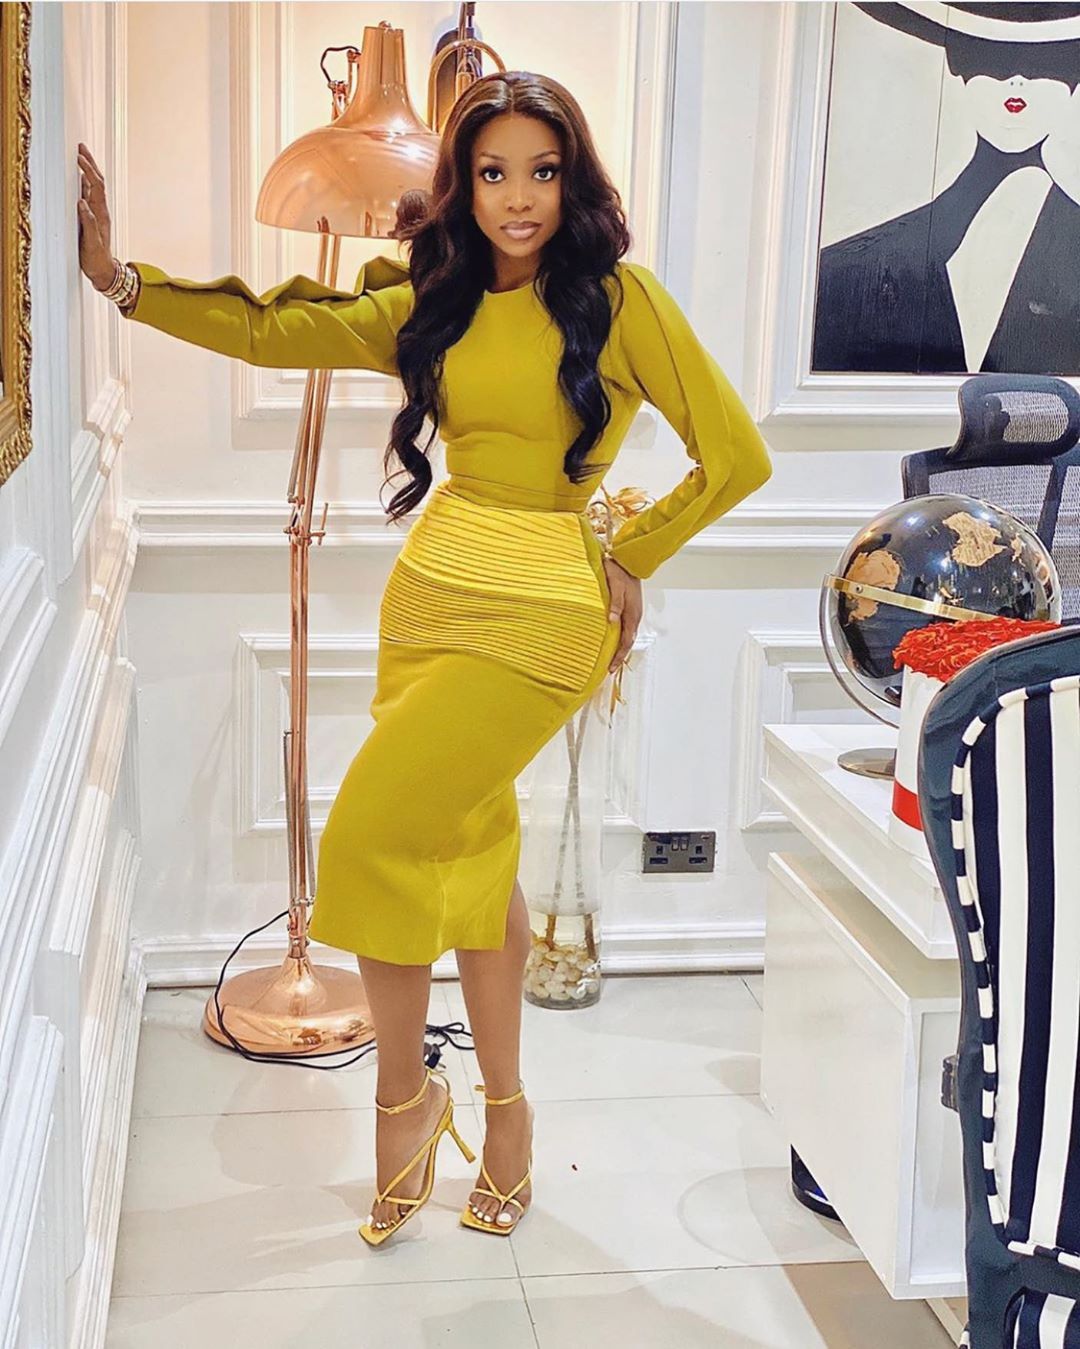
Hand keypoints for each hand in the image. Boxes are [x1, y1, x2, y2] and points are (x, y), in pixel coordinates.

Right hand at [76, 142, 116, 289]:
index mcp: (101, 214)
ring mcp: (97, 213)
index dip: (88, 170)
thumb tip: (82, 203)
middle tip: (81, 147)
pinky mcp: (92, 218)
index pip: (96, 186)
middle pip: (97, 182)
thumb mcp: (91, 242)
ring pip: (93, 187)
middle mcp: (100, 211)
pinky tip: (80, 178)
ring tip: (81, 156)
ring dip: (88, 170)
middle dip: (90, 163)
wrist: (103, 271)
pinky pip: (89, 196)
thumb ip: (88, 223)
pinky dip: (84, 183)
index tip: (79, 157)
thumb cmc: (96, 259)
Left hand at [603, 554, 641, 672]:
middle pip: (628, 642)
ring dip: (620, 648)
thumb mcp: (615, 586)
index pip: (626, 641)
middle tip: (610, 669)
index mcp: (632, 614)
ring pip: (627, 635)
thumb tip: (612, 620)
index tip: (611, 667)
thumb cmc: (619, 571)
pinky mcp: (630, 608)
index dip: (618, 656)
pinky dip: (620, 638)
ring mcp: (633, 612)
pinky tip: (613, 639)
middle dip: (619, 656)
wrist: (628, 560)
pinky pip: (626, 628)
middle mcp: (634, 616)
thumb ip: (614, 603)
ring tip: (611, 658)